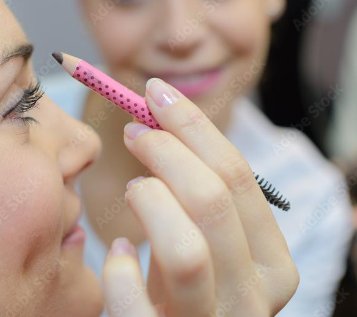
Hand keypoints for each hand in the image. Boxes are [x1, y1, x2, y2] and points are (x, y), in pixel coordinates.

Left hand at [102, 79, 298, 315]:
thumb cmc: (187, 283)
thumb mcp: (205, 236)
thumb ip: (195, 188)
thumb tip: (156, 119)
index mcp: (272, 260)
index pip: (238, 175)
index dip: (192, 125)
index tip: (155, 93)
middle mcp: (254, 295)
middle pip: (213, 201)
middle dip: (165, 151)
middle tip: (133, 130)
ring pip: (185, 249)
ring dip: (149, 201)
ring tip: (132, 188)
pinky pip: (134, 301)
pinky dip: (118, 267)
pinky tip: (117, 252)